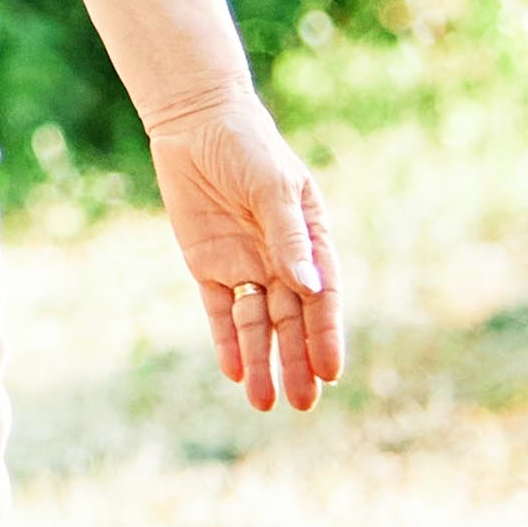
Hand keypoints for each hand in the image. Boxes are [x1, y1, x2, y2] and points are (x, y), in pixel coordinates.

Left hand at [152, 98, 342, 411]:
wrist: (196, 123)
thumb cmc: (247, 146)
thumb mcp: (272, 186)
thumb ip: (288, 236)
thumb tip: (310, 286)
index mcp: (309, 240)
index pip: (322, 296)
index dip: (326, 334)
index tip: (331, 371)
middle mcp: (281, 260)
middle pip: (292, 320)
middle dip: (297, 361)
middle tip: (304, 403)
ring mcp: (245, 265)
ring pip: (257, 324)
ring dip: (262, 360)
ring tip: (264, 402)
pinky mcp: (208, 266)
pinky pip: (220, 311)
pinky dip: (226, 340)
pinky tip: (233, 371)